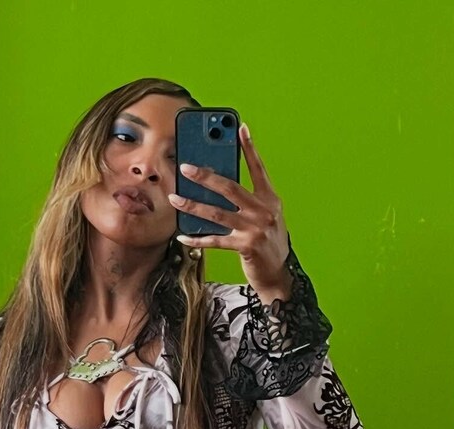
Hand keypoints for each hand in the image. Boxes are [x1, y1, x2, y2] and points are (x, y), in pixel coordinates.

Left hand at [168, 122, 293, 300]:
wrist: (278, 274)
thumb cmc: (268, 244)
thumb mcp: (266, 217)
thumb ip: (249, 202)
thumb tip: (220, 188)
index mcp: (270, 200)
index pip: (259, 169)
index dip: (249, 149)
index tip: (240, 129)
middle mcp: (264, 211)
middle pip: (230, 188)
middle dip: (205, 177)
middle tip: (186, 167)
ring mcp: (255, 229)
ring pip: (217, 213)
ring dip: (193, 206)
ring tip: (175, 199)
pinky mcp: (245, 247)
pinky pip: (215, 240)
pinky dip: (197, 238)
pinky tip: (182, 236)